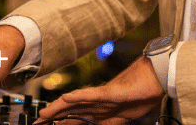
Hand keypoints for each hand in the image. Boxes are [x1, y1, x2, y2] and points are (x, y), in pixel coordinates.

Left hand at [36, 56, 163, 124]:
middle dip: (55, 117)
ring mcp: (104, 96)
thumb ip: (110, 122)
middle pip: (73, 110)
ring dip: (59, 108)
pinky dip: (79, 97)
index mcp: (103, 109)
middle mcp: (100, 102)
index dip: (62, 121)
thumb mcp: (125, 116)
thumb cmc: (144, 92)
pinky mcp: (112, 92)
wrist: (157, 77)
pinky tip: (66, 98)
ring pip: (77, 103)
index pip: (78, 117)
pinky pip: (93, 95)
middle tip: (38, 121)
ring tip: (43, 114)